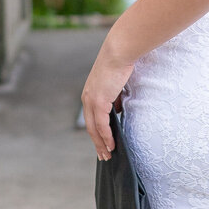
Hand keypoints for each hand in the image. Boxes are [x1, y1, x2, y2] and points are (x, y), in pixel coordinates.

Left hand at [81, 36, 135, 160]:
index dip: (96, 132)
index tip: (101, 143)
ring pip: (94, 129)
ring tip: (108, 155)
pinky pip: (102, 125)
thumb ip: (115, 98)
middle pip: (90, 127)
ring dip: (101, 144)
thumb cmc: (120, 63)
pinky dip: (106, 137)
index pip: (91, 118)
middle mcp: (87, 98)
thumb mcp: (115, 84)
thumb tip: (118, 111)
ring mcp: (92, 101)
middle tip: (103, 156)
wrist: (118, 52)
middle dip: (97, 143)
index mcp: (90, 93)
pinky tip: (112, 145)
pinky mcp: (99, 102)